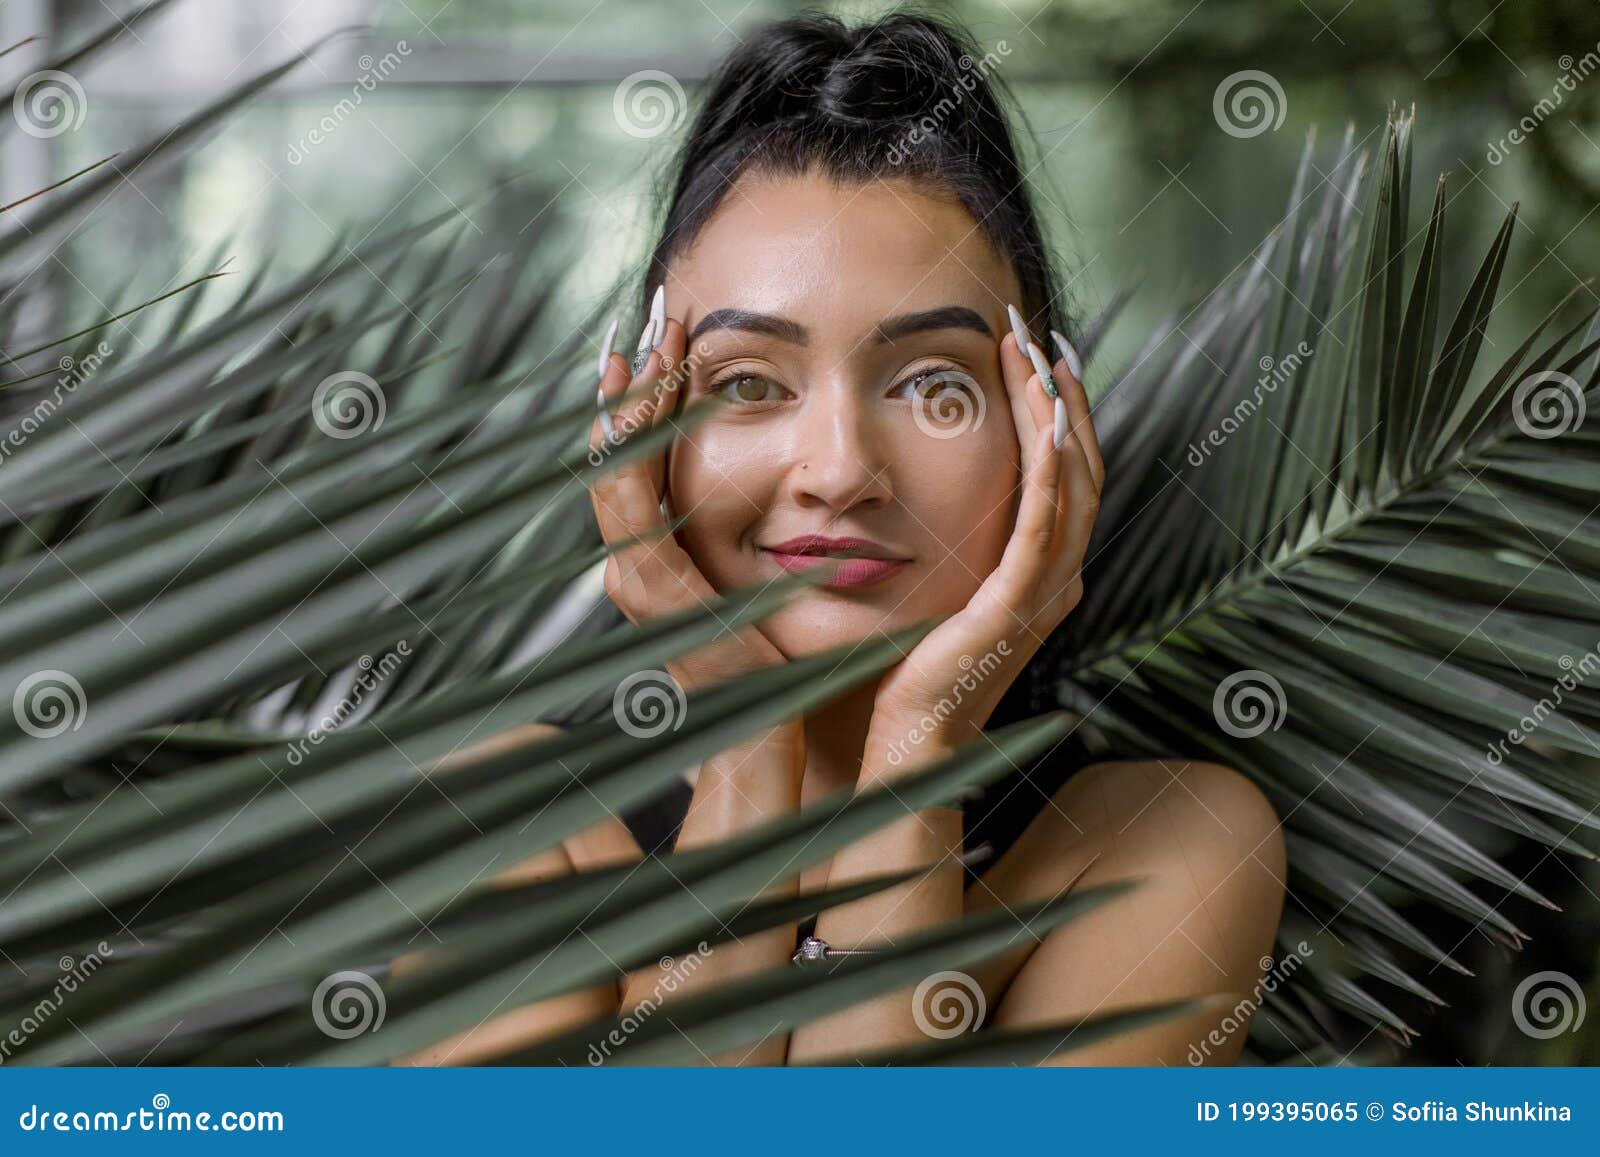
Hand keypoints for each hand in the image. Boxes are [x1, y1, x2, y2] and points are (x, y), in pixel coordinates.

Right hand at [587, 312, 789, 693]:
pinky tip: (642, 404)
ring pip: (615, 471)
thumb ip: (748, 537)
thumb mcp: (759, 579)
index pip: (637, 465)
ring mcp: (634, 578)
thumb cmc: (776, 659)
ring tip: (646, 345)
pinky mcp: (652, 590)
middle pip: (616, 457)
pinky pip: (632, 504)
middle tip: (651, 320)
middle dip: (632, 386)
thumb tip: (782, 486)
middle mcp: (632, 565)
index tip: (664, 344)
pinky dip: (634, 450)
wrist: (769, 725)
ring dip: (630, 404)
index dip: (644, 403)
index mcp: (655, 559)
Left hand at [865, 322, 1103, 772]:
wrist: (911, 742)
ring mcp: (1045, 592)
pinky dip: (1052, 471)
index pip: (1066, 473)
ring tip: (1040, 356)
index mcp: (1042, 572)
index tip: (1035, 355)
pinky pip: (1045, 525)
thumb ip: (952, 544)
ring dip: (1058, 415)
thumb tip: (921, 489)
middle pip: (1081, 466)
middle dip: (1062, 396)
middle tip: (1040, 335)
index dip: (1057, 411)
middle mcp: (1057, 578)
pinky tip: (1045, 424)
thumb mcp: (941, 590)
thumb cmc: (912, 671)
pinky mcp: (1017, 605)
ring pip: (1073, 484)